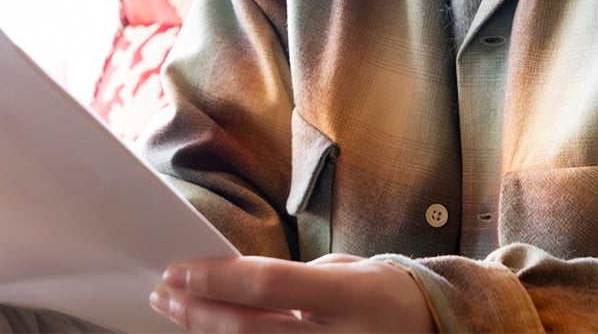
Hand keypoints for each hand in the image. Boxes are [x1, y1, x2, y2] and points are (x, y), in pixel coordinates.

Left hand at [150, 253, 435, 332]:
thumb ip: (294, 281)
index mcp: (351, 297)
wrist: (431, 330)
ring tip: (180, 312)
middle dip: (198, 312)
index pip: (270, 285)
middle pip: (250, 332)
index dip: (218, 279)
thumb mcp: (347, 272)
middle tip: (166, 293)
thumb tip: (231, 282)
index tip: (179, 270)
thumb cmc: (382, 294)